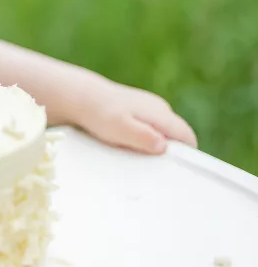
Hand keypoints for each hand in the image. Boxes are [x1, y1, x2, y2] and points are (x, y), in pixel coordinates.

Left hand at [75, 80, 196, 154]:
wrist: (80, 96)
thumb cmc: (100, 113)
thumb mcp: (121, 129)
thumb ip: (144, 137)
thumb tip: (164, 147)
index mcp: (161, 113)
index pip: (187, 137)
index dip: (187, 155)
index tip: (174, 170)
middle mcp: (160, 108)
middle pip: (176, 136)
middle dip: (169, 152)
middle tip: (152, 165)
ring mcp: (149, 107)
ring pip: (162, 132)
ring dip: (154, 145)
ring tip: (136, 153)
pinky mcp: (138, 109)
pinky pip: (149, 128)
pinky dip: (143, 138)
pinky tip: (127, 142)